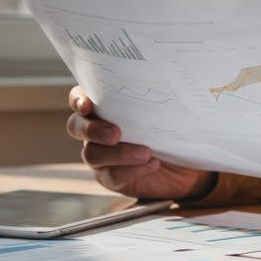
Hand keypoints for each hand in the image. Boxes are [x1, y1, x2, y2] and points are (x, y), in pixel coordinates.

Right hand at [66, 86, 215, 200]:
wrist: (185, 164)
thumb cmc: (172, 131)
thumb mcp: (167, 112)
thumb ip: (154, 100)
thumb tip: (164, 83)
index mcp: (104, 108)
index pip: (79, 98)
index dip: (78, 99)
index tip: (87, 105)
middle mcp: (95, 130)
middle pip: (75, 126)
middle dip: (92, 129)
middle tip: (116, 134)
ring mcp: (100, 156)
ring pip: (93, 154)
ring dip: (119, 153)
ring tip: (146, 152)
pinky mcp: (111, 178)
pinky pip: (112, 176)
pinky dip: (133, 170)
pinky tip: (153, 164)